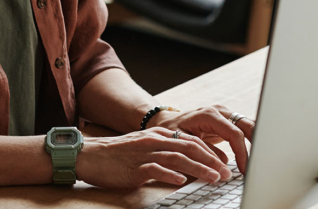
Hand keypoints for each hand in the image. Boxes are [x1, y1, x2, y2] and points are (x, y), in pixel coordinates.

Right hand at [75, 127, 233, 188]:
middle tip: (227, 173)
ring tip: (213, 178)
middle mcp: (153, 141)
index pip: (190, 140)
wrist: (91, 155)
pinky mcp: (134, 167)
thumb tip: (187, 166)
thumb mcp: (144, 148)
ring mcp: (144, 153)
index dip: (210, 152)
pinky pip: (155, 169)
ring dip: (198, 169)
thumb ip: (164, 152)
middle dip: (211, 160)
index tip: (224, 164)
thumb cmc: (118, 155)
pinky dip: (170, 175)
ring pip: (177, 158)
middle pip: (188, 148)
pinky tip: (181, 182)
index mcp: (158, 135)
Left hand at [153, 105, 254, 172]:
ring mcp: (225, 114)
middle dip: (257, 145)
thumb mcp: (184, 143)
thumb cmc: (172, 131)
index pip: (234, 133)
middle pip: (246, 125)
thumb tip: (223, 166)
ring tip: (260, 162)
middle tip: (260, 165)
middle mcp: (219, 111)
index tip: (245, 170)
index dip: (242, 153)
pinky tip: (255, 155)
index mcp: (209, 115)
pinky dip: (251, 142)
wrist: (167, 122)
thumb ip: (203, 153)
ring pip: (248, 125)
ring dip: (256, 142)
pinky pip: (244, 129)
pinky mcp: (228, 121)